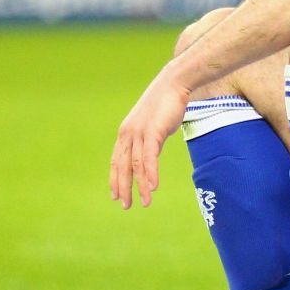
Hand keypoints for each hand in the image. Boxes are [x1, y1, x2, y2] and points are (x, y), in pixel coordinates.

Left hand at [110, 65, 192, 209]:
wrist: (174, 84)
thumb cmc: (166, 103)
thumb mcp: (154, 125)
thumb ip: (150, 140)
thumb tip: (152, 153)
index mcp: (126, 132)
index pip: (117, 160)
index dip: (116, 179)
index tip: (116, 195)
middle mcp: (128, 134)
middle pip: (123, 166)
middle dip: (123, 188)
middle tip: (125, 206)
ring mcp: (139, 132)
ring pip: (136, 165)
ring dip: (140, 186)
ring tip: (145, 203)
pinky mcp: (152, 131)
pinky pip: (149, 157)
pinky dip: (150, 173)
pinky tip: (152, 186)